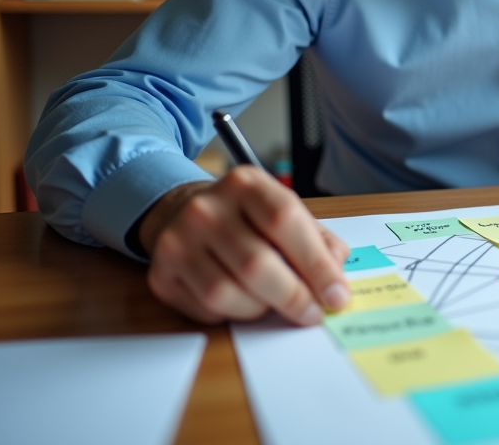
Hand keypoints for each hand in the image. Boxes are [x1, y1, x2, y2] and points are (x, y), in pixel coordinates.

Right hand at [138, 167, 351, 325]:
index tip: (336, 295)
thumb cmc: (246, 217)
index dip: (316, 264)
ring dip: (261, 308)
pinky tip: (242, 301)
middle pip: (256, 264)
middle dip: (294, 297)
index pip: (285, 221)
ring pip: (226, 294)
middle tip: (313, 313)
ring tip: (275, 303)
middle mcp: (206, 208)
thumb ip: (318, 241)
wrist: (183, 212)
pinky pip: (205, 310)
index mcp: (246, 184)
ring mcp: (177, 241)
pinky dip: (233, 315)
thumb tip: (336, 280)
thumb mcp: (284, 212)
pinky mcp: (161, 274)